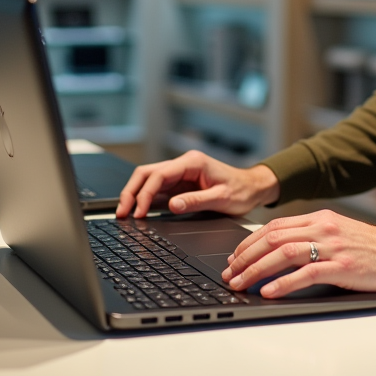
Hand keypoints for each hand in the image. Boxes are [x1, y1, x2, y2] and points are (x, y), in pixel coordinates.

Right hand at [115, 150, 279, 218]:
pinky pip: (156, 189)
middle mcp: (183, 164)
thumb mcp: (221, 199)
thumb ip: (196, 201)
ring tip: (124, 213)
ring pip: (148, 180)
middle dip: (131, 191)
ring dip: (134, 195)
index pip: (159, 175)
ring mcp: (180, 174)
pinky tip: (138, 211)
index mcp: (192, 162)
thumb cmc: (241, 191)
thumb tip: (171, 206)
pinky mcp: (179, 184)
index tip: (138, 212)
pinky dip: (145, 199)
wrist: (253, 188)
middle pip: (147, 173)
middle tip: (122, 212)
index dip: (144, 193)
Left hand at [222, 209, 375, 297]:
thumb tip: (277, 252)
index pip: (274, 226)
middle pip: (272, 238)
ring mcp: (332, 246)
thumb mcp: (337, 232)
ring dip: (256, 270)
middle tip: (230, 273)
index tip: (235, 257)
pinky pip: (306, 273)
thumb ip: (311, 236)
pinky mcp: (342, 266)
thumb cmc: (370, 247)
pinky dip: (283, 283)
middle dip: (245, 256)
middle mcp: (322, 228)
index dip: (249, 242)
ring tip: (241, 283)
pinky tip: (269, 291)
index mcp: (319, 218)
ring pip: (283, 253)